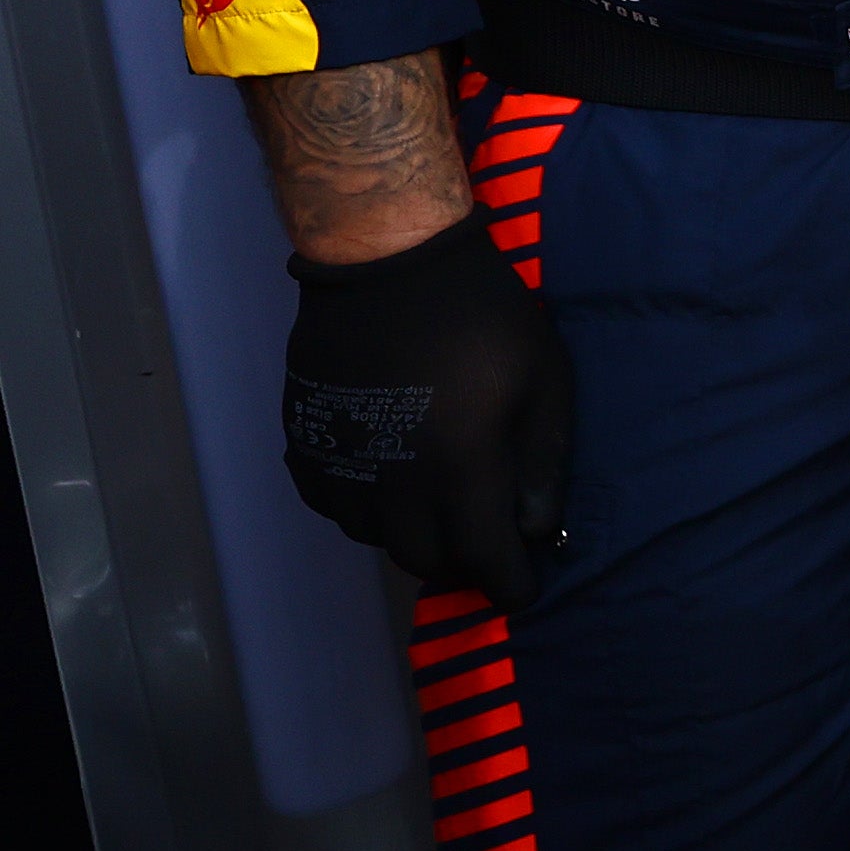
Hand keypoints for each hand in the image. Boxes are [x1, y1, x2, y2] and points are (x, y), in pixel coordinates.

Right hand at [280, 214, 570, 604]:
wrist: (390, 262)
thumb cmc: (484, 315)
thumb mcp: (544, 382)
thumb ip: (543, 464)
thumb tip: (537, 532)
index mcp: (461, 468)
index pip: (484, 559)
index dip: (509, 585)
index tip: (524, 589)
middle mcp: (393, 480)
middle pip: (424, 559)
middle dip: (461, 565)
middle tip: (484, 547)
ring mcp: (341, 462)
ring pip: (373, 537)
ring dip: (411, 536)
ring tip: (440, 511)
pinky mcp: (305, 441)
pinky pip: (331, 504)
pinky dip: (363, 509)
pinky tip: (389, 485)